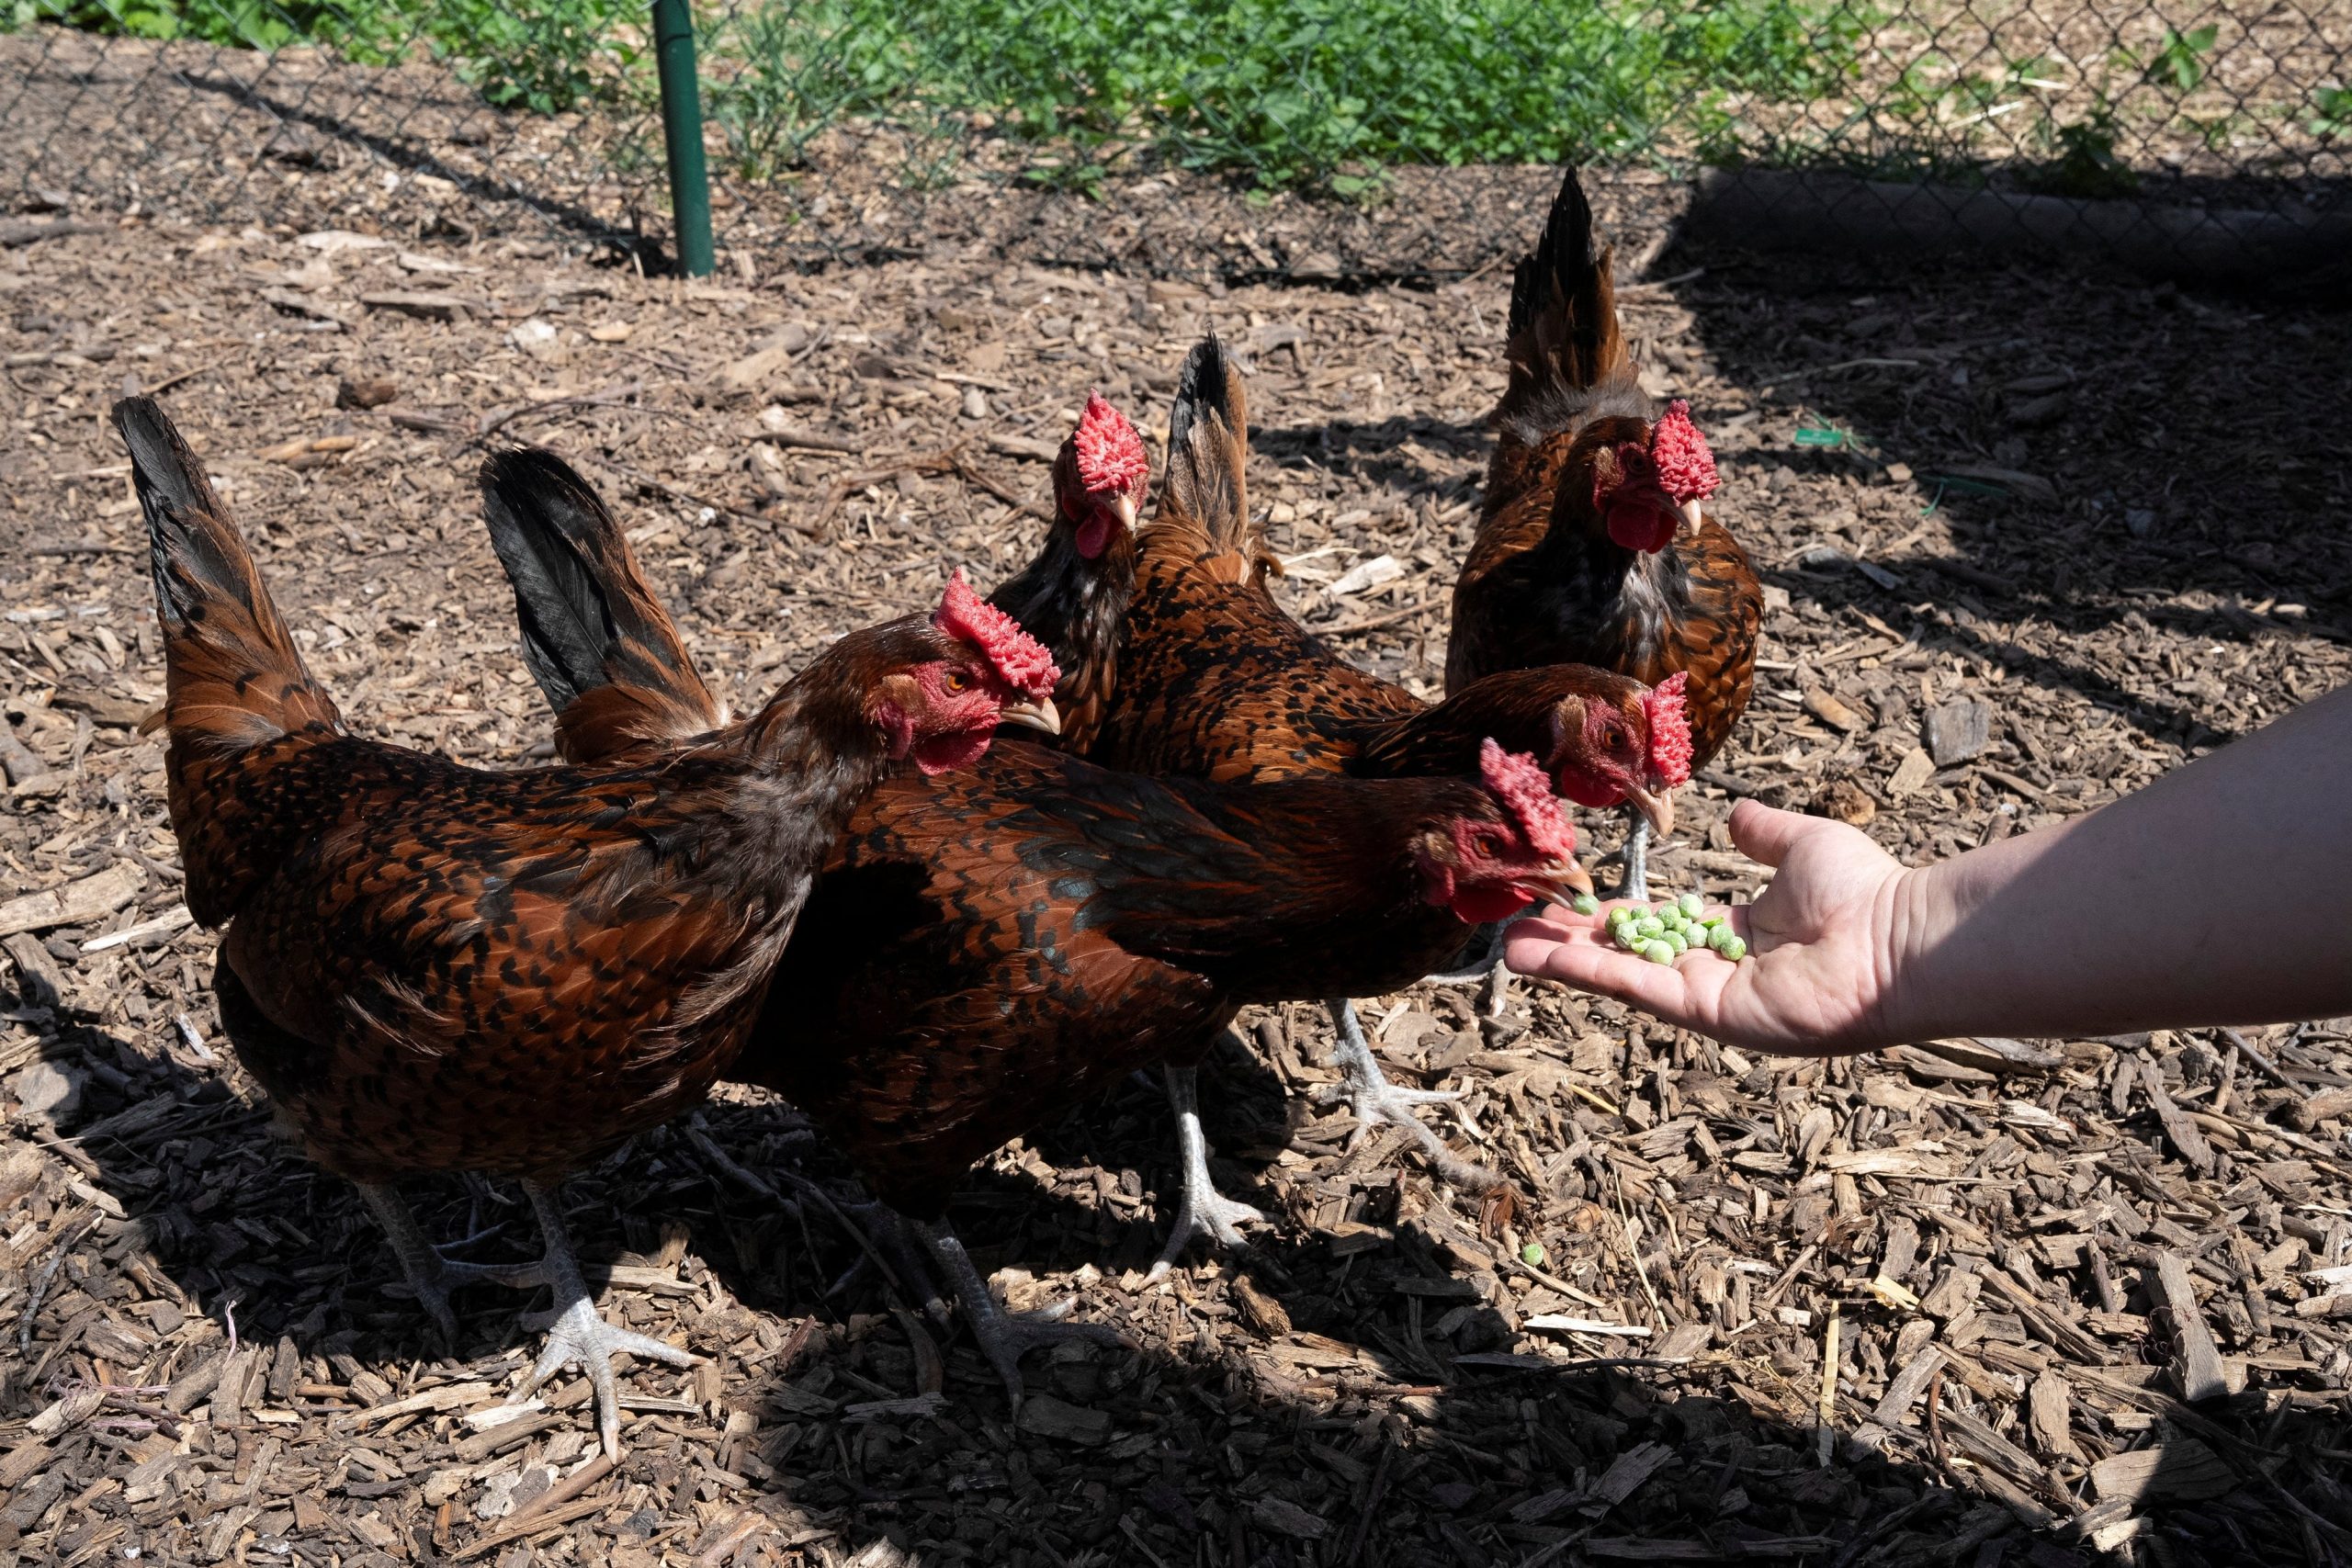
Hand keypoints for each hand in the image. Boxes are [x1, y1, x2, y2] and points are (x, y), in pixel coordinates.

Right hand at [1504, 799, 1917, 1054]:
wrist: (1896, 937)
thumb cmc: (1864, 891)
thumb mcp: (1802, 844)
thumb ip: (1764, 832)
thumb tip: (1735, 816)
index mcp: (1736, 935)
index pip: (1657, 927)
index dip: (1609, 918)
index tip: (1564, 903)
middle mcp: (1717, 970)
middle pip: (1626, 956)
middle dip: (1570, 943)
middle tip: (1515, 929)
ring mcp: (1711, 996)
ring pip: (1621, 976)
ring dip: (1564, 963)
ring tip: (1508, 947)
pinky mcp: (1710, 1013)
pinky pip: (1640, 989)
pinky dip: (1590, 973)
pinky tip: (1546, 956)